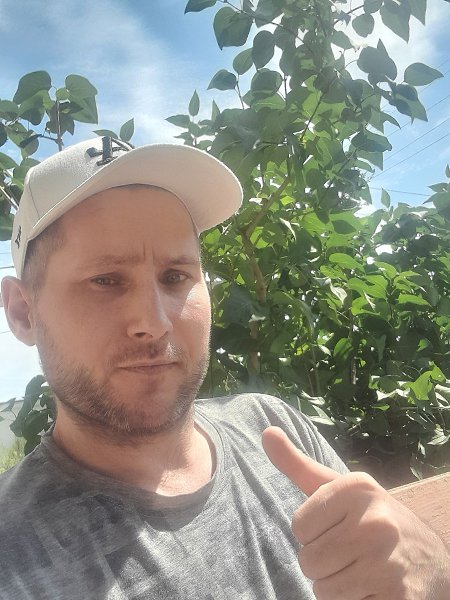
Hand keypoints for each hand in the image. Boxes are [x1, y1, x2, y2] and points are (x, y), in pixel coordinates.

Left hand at [262, 426, 449, 599]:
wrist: (432, 560)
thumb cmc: (374, 519)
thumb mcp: (341, 488)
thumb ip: (298, 464)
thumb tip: (267, 432)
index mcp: (358, 488)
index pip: (299, 526)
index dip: (314, 533)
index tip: (339, 527)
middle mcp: (375, 521)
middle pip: (308, 560)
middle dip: (324, 563)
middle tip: (352, 553)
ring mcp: (387, 561)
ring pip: (323, 590)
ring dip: (337, 587)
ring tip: (362, 571)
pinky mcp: (396, 597)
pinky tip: (374, 589)